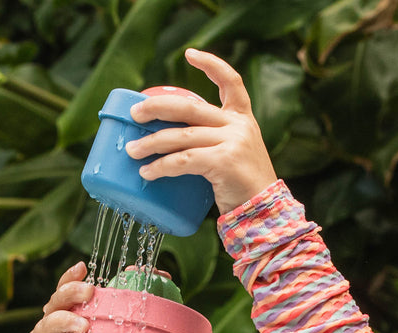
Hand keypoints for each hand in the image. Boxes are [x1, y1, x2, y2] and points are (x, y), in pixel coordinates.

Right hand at [14, 262, 92, 332]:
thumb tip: (137, 328)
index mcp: (57, 324)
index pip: (61, 295)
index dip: (69, 279)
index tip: (83, 267)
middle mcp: (45, 330)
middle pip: (54, 303)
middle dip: (71, 293)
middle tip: (90, 291)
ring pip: (48, 325)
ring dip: (67, 320)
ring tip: (84, 323)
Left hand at [124, 49, 276, 214]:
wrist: (265, 212)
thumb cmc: (242, 188)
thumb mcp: (235, 154)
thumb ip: (213, 141)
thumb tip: (171, 142)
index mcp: (242, 119)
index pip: (231, 81)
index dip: (211, 65)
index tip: (189, 54)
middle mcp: (238, 125)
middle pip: (191, 108)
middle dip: (158, 107)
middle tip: (134, 113)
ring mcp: (232, 142)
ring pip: (182, 136)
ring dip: (152, 143)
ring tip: (132, 150)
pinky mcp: (224, 162)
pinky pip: (184, 161)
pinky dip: (162, 166)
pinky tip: (147, 173)